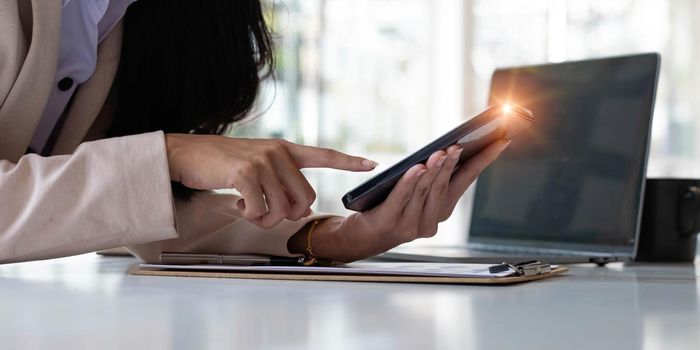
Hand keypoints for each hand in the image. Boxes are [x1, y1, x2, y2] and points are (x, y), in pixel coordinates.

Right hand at [165, 134, 376, 227]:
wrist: (188, 154)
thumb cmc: (224, 164)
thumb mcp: (257, 167)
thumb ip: (281, 182)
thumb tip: (301, 210)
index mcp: (285, 150)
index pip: (323, 154)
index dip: (348, 161)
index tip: (372, 164)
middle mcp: (278, 153)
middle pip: (304, 199)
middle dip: (288, 215)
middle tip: (266, 213)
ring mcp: (263, 162)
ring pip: (282, 209)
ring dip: (265, 219)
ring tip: (248, 208)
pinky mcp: (246, 173)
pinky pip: (260, 211)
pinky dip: (249, 216)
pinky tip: (237, 204)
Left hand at [288, 140, 509, 261]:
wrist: (362, 236)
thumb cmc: (390, 207)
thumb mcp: (416, 191)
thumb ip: (432, 176)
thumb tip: (450, 148)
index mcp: (442, 210)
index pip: (467, 181)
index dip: (484, 161)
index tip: (500, 141)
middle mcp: (431, 221)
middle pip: (444, 186)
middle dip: (453, 163)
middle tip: (460, 144)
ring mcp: (411, 225)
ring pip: (425, 191)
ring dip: (434, 170)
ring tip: (441, 151)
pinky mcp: (389, 222)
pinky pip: (401, 198)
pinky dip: (409, 181)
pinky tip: (417, 167)